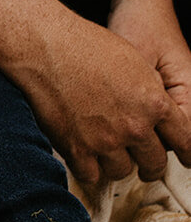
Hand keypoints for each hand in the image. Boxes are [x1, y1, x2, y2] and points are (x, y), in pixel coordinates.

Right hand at [17, 4, 190, 185]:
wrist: (45, 47)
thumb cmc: (86, 46)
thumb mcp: (135, 61)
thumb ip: (152, 93)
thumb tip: (158, 113)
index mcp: (154, 103)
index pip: (186, 141)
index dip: (186, 151)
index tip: (183, 157)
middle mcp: (135, 127)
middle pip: (154, 163)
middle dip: (149, 162)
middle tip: (140, 158)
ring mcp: (105, 141)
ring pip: (122, 172)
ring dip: (117, 163)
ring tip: (106, 149)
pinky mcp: (76, 149)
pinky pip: (91, 175)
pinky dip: (89, 167)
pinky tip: (84, 154)